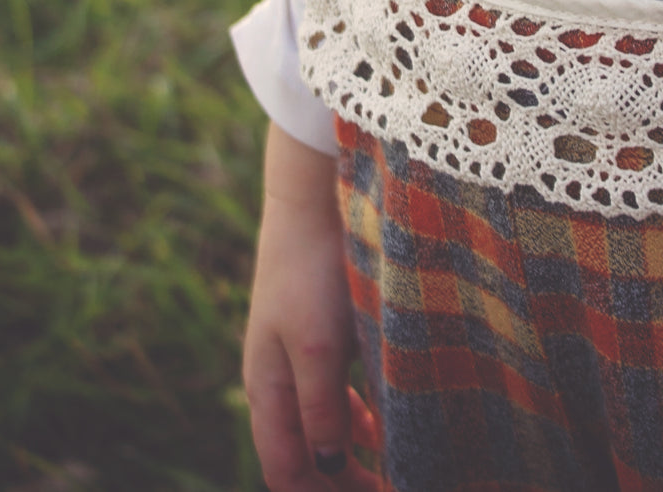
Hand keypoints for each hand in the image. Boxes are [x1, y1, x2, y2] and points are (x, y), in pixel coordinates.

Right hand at [243, 123, 380, 491]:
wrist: (314, 200)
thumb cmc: (311, 271)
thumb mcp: (317, 346)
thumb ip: (320, 408)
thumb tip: (327, 464)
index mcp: (267, 390)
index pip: (286, 472)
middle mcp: (280, 382)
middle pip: (304, 457)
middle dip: (342, 482)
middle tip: (393, 488)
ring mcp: (300, 359)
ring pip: (323, 430)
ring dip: (353, 455)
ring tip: (395, 466)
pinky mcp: (324, 336)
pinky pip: (337, 398)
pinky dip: (360, 421)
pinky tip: (385, 422)